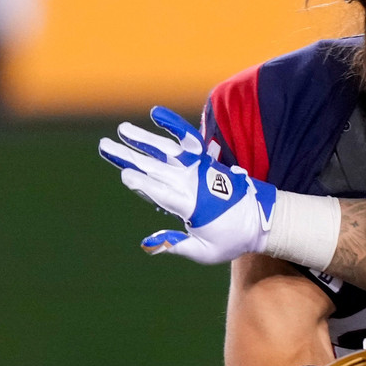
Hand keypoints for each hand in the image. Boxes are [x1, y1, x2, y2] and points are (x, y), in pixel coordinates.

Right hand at [98, 107, 277, 264]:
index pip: (163, 192)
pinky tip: (156, 113)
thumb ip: (178, 245)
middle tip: (105, 146)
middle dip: (129, 157)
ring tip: (122, 130)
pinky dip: (173, 125)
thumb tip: (150, 244)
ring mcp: (198, 169)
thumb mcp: (205, 251)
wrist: (260, 219)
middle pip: (156, 168)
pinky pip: (187, 139)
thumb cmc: (230, 239)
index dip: (144, 184)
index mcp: (192, 206)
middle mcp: (193, 183)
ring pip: (166, 151)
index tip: (125, 174)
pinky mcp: (203, 162)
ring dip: (143, 139)